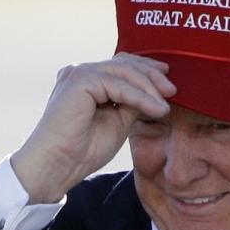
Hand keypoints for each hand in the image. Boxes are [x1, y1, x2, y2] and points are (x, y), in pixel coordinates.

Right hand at [11, 53, 175, 202]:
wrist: (57, 166)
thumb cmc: (82, 151)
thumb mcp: (118, 122)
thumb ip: (132, 104)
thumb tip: (155, 94)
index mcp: (85, 81)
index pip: (120, 66)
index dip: (146, 71)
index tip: (167, 82)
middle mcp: (79, 73)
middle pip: (123, 63)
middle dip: (151, 75)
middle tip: (172, 90)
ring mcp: (77, 74)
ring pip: (123, 72)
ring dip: (148, 88)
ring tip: (164, 106)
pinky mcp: (79, 81)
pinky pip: (117, 85)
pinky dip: (139, 97)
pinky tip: (156, 109)